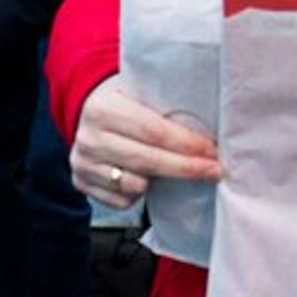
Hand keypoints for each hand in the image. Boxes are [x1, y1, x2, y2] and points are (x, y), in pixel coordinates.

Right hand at [71, 77, 221, 209]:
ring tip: (171, 169)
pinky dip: (137, 194)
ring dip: (160, 181)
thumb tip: (208, 136)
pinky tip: (143, 177)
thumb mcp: (138, 94)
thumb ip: (164, 111)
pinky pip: (122, 201)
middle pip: (148, 161)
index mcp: (103, 109)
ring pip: (135, 185)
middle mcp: (88, 138)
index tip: (212, 152)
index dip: (187, 144)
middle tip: (213, 171)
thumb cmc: (123, 105)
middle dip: (186, 168)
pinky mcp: (82, 184)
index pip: (154, 131)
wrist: (86, 115)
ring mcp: (82, 164)